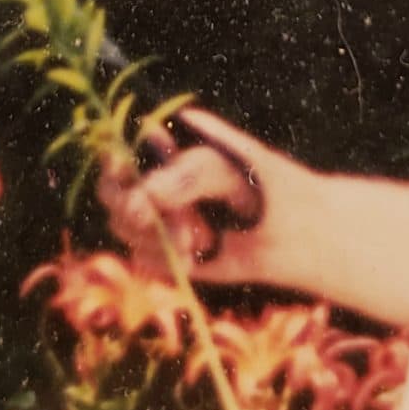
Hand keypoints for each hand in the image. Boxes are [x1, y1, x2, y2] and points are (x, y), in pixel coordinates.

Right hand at [98, 108, 319, 284]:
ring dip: (158, 237)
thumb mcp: (232, 170)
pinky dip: (167, 261)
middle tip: (158, 219)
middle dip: (132, 209)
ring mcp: (156, 220)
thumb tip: (145, 194)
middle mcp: (154, 182)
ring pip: (124, 229)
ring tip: (203, 236)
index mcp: (167, 148)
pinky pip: (145, 261)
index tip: (129, 178)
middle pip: (111, 192)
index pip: (120, 149)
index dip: (114, 163)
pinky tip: (199, 255)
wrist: (297, 233)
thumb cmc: (266, 185)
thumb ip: (188, 176)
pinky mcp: (164, 254)